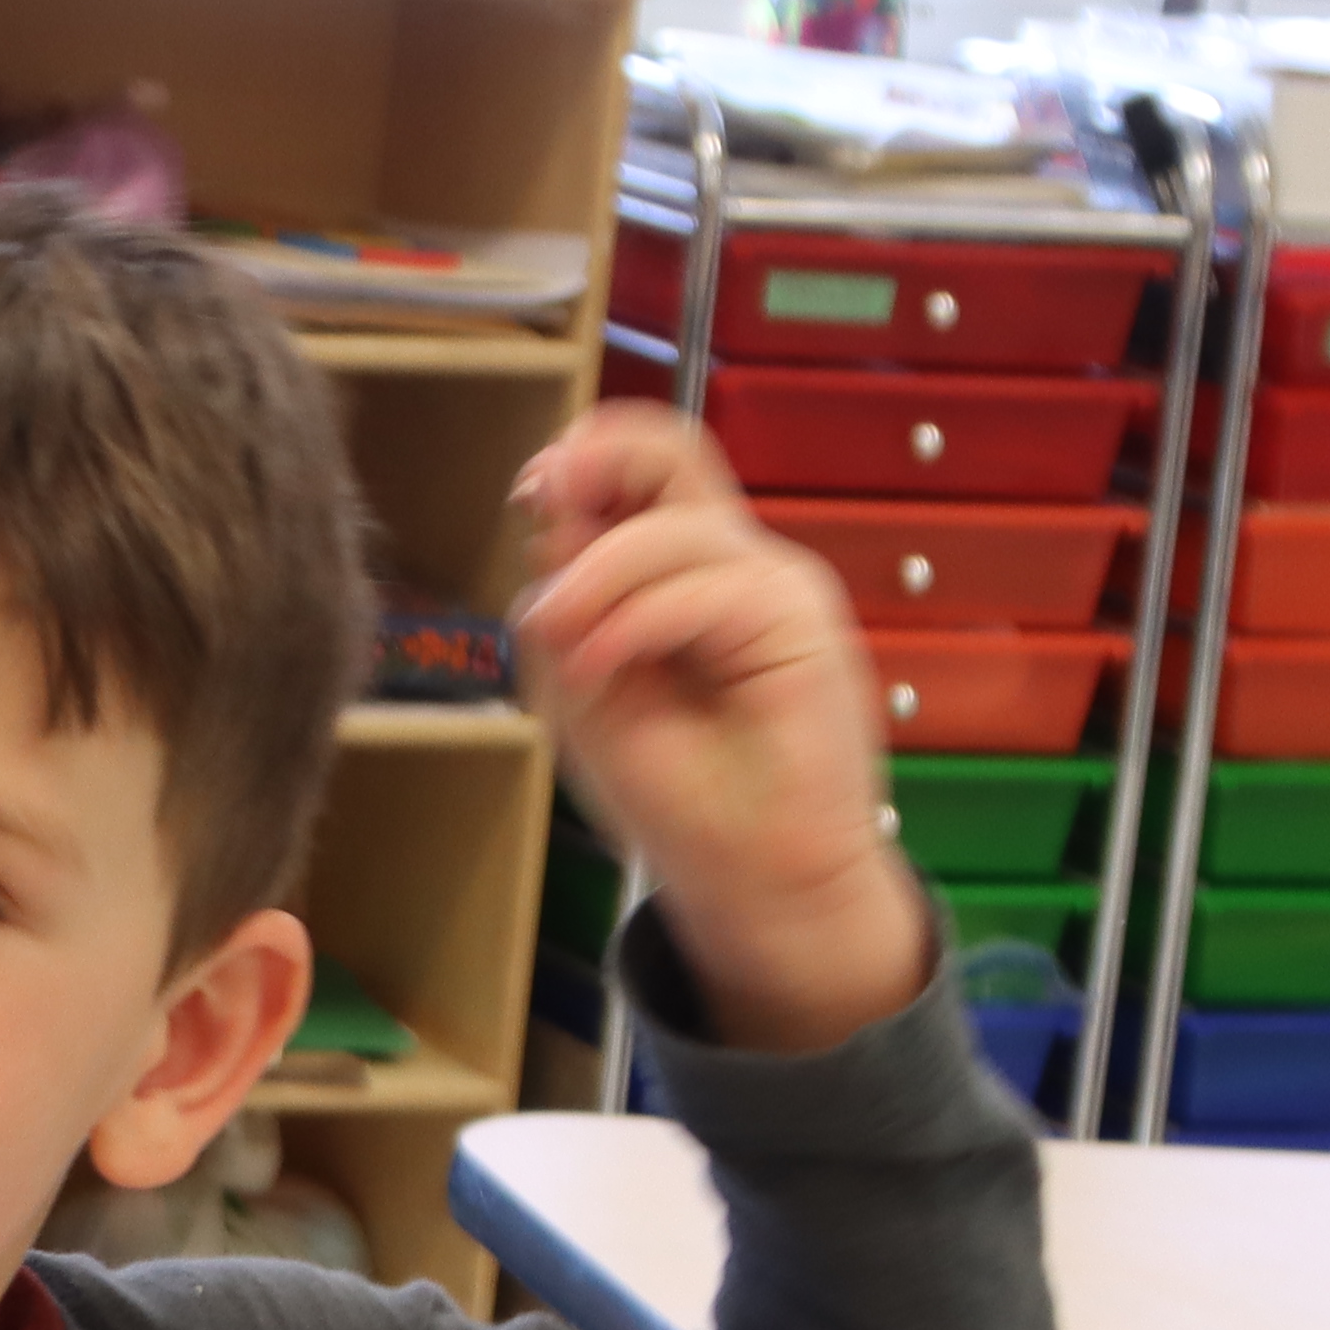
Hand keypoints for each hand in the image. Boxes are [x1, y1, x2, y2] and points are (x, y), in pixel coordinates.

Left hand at [513, 403, 932, 1057]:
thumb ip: (565, 604)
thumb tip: (549, 508)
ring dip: (595, 579)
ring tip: (563, 651)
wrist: (755, 877)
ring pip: (672, 529)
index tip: (530, 488)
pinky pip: (704, 590)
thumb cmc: (677, 793)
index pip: (641, 474)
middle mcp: (732, 563)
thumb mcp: (585, 690)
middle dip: (598, 456)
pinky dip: (635, 624)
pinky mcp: (800, 620)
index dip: (583, 458)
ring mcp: (772, 585)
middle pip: (676, 452)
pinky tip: (597, 670)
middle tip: (540, 494)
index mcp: (681, 574)